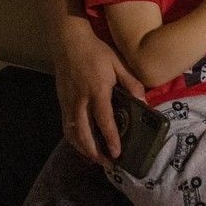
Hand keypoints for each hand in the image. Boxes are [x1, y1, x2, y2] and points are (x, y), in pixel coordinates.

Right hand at [53, 29, 143, 164]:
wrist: (68, 41)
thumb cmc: (96, 51)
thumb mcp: (118, 63)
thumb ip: (131, 82)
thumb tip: (143, 101)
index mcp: (97, 90)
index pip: (104, 119)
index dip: (111, 138)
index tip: (117, 153)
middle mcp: (81, 100)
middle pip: (85, 133)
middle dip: (95, 151)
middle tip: (108, 164)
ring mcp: (68, 102)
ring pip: (73, 132)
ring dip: (84, 149)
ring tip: (96, 159)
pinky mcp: (61, 102)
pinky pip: (66, 126)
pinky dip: (74, 139)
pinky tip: (82, 145)